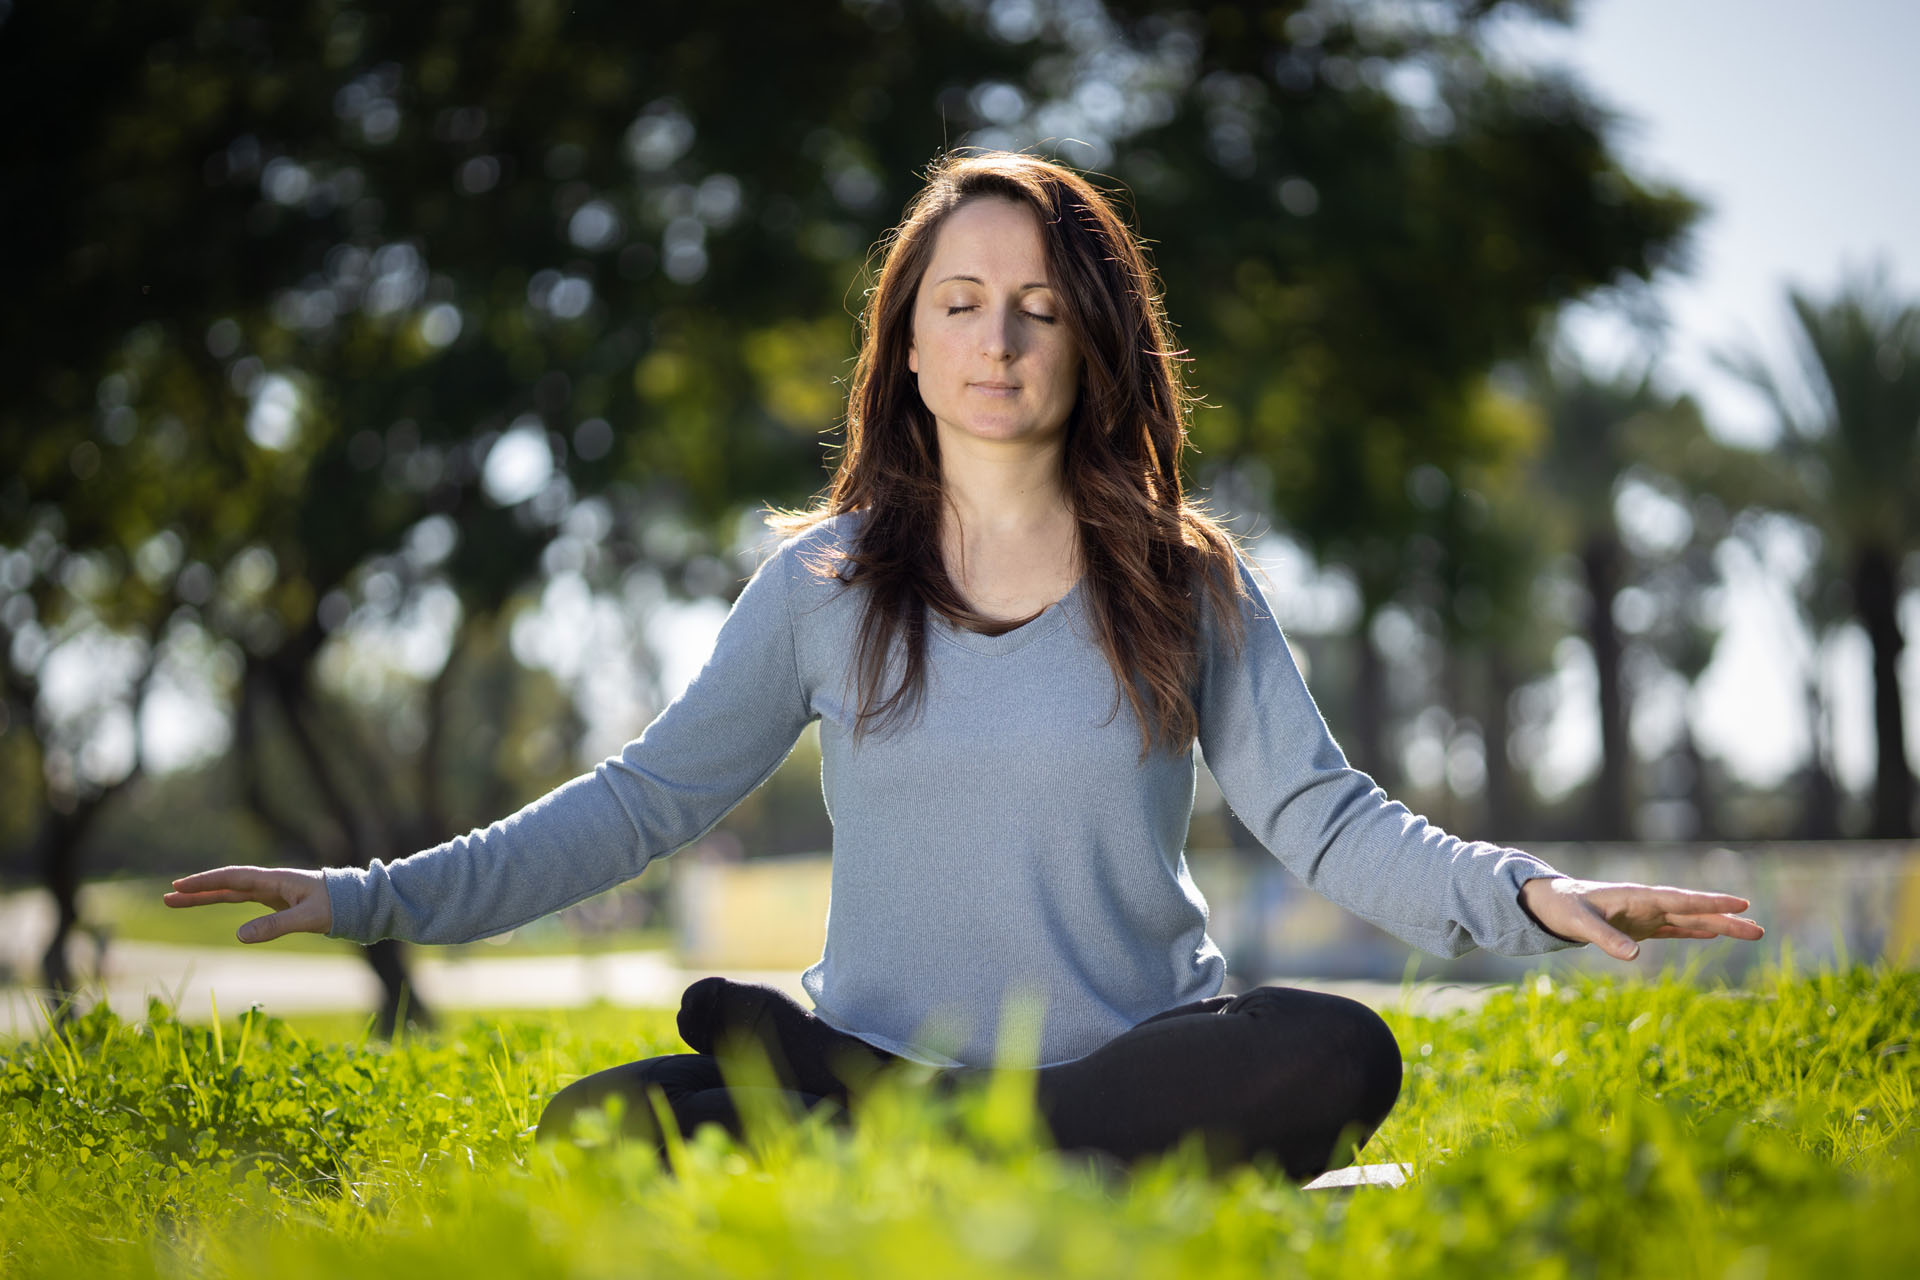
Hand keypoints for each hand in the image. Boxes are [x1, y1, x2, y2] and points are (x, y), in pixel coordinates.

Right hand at [163, 866, 332, 943]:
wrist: (357, 902)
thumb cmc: (336, 906)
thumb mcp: (307, 918)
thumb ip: (275, 926)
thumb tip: (239, 936)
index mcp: (275, 880)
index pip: (233, 879)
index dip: (206, 882)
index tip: (180, 885)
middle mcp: (270, 882)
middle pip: (226, 884)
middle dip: (197, 889)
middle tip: (168, 896)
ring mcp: (272, 891)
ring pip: (232, 892)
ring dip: (206, 895)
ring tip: (178, 900)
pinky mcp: (277, 900)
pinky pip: (243, 899)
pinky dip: (225, 899)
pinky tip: (211, 901)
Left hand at [1518, 876, 1763, 961]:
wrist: (1549, 903)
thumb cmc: (1563, 908)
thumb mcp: (1580, 924)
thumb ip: (1605, 938)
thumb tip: (1634, 956)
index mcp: (1637, 896)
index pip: (1681, 900)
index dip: (1710, 902)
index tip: (1740, 903)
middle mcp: (1647, 904)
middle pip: (1694, 911)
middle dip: (1726, 919)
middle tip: (1759, 929)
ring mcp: (1646, 915)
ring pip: (1690, 920)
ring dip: (1718, 926)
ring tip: (1751, 932)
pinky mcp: (1640, 926)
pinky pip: (1673, 928)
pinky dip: (1694, 931)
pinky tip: (1713, 934)